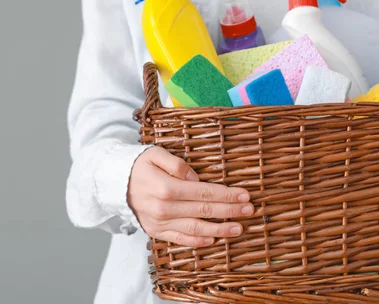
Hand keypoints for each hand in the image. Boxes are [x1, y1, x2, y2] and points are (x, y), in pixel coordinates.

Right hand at [128, 147, 254, 246]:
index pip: (204, 192)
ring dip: (219, 229)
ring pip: (195, 229)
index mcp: (166, 187)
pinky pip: (179, 239)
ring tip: (238, 228)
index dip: (227, 194)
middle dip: (230, 210)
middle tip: (249, 210)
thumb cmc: (138, 164)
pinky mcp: (156, 231)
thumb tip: (195, 178)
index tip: (245, 195)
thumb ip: (176, 164)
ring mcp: (159, 222)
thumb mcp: (155, 154)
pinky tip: (213, 240)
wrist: (112, 182)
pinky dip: (197, 242)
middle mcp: (164, 208)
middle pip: (204, 210)